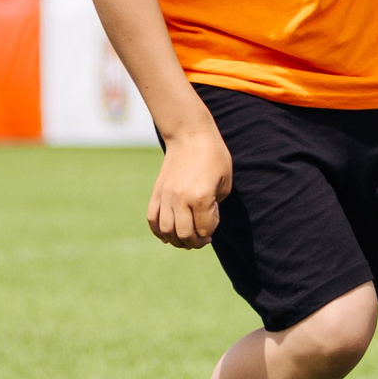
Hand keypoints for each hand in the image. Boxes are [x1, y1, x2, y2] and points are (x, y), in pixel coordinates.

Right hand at [148, 129, 232, 247]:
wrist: (189, 135)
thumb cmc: (213, 156)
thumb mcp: (225, 181)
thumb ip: (215, 205)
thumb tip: (204, 222)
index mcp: (201, 197)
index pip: (204, 229)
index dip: (210, 232)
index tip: (214, 226)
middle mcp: (180, 199)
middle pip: (183, 234)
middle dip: (195, 243)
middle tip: (202, 240)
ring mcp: (166, 196)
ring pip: (166, 230)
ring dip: (176, 241)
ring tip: (186, 239)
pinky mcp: (157, 192)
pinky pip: (152, 219)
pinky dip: (158, 231)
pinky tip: (167, 235)